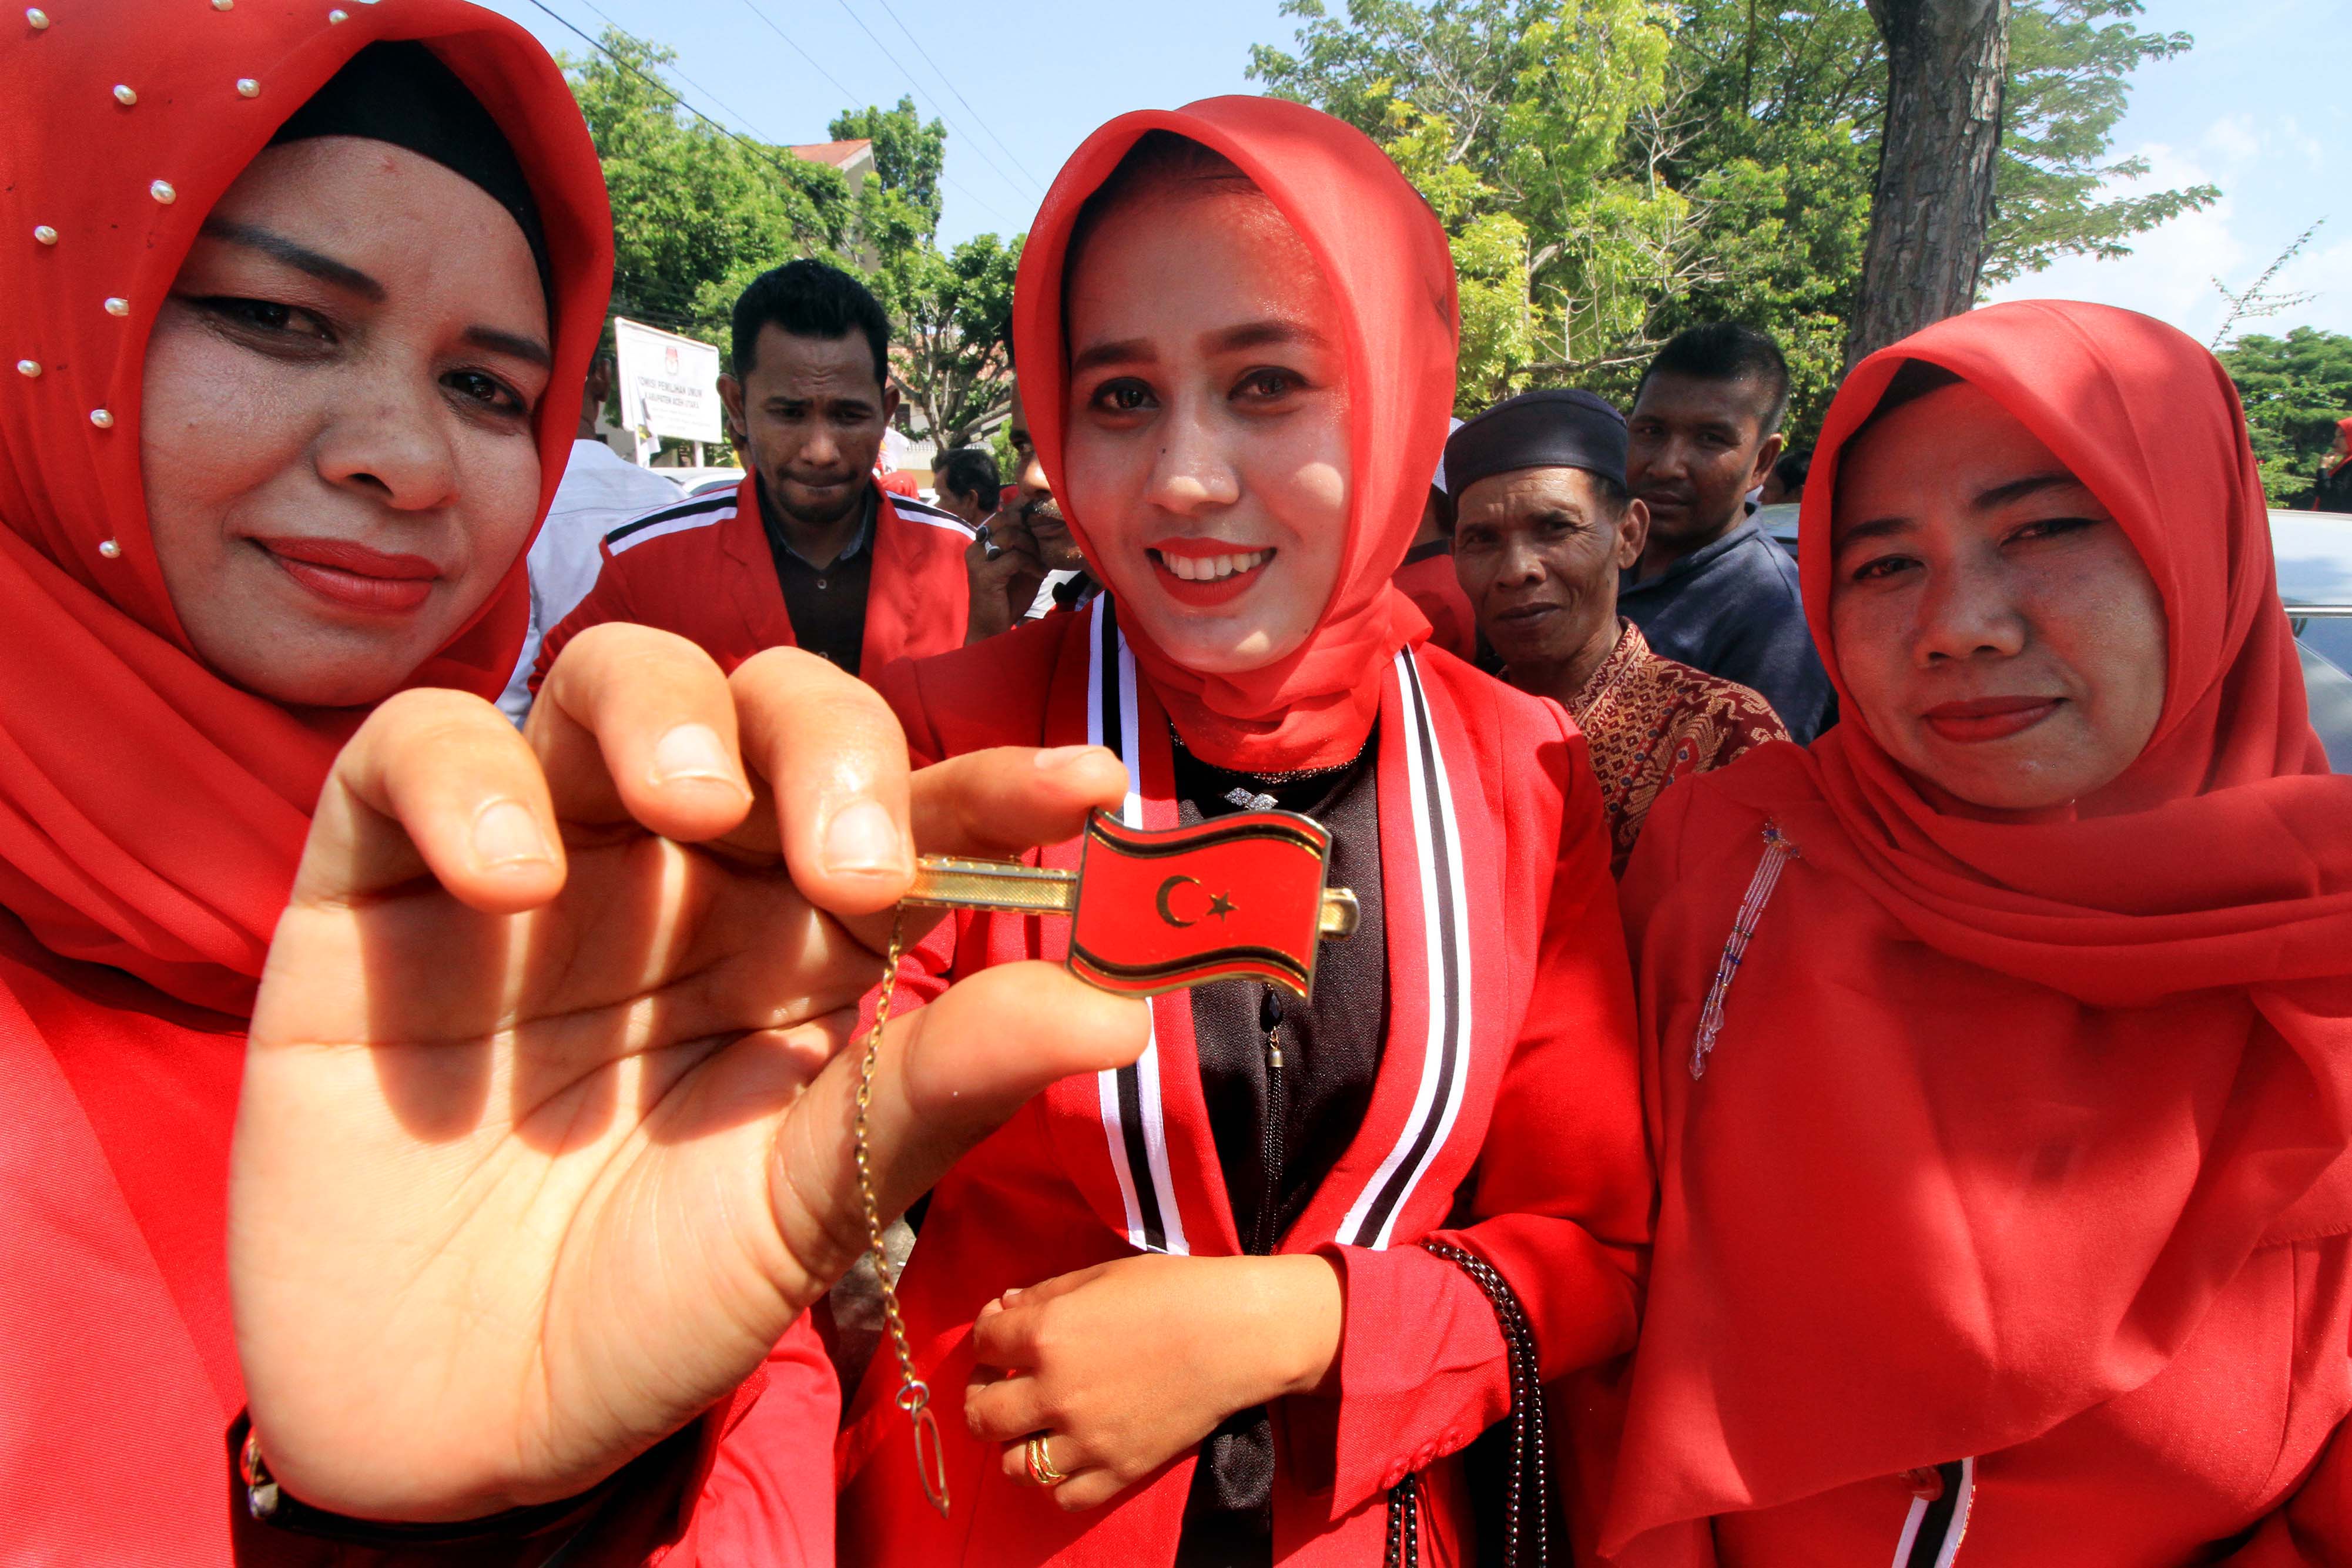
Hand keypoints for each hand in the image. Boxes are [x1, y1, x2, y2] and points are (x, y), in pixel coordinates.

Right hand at [229, 625, 1149, 1522]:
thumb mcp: (813, 1201)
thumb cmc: (656, 1299)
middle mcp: (688, 869)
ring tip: (690, 807)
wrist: (455, 1418)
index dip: (998, 783)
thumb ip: (942, 1087)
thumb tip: (1118, 1005)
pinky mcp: (383, 878)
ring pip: (612, 679)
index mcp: (810, 933)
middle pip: (776, 706)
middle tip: (849, 866)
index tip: (1089, 791)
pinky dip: (466, 780)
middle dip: (830, 748)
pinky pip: (415, 753)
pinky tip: (506, 885)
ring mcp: (543, 858)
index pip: (916, 813)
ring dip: (666, 710)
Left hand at [964, 1253, 1342, 1510]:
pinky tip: (1070, 1451)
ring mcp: (1086, 1440)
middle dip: (982, 1395)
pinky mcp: (1118, 1470)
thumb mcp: (1100, 1275)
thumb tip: (1003, 1309)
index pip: (981, 1343)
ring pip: (1014, 1466)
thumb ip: (1044, 1295)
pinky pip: (1063, 1496)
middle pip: (980, 1416)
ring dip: (1015, 1443)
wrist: (1238, 1335)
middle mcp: (1055, 1393)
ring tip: (1035, 1424)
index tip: (1002, 1334)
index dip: (988, 1336)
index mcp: (1046, 1335)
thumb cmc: (1173, 1291)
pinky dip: (1058, 1479)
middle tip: (1002, 1384)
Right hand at [965, 509, 1046, 642]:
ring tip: (1041, 565)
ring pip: (1011, 536)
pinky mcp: (984, 575)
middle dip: (1031, 532)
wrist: (993, 627)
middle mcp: (976, 546)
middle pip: (1007, 519)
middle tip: (1043, 551)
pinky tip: (1039, 575)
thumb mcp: (1023, 567)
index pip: (1004, 514)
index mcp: (982, 541)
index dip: (1027, 519)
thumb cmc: (1009, 598)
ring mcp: (978, 560)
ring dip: (1033, 549)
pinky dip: (1032, 565)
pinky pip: (1015, 558)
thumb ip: (1030, 547)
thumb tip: (1051, 527)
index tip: (1043, 535)